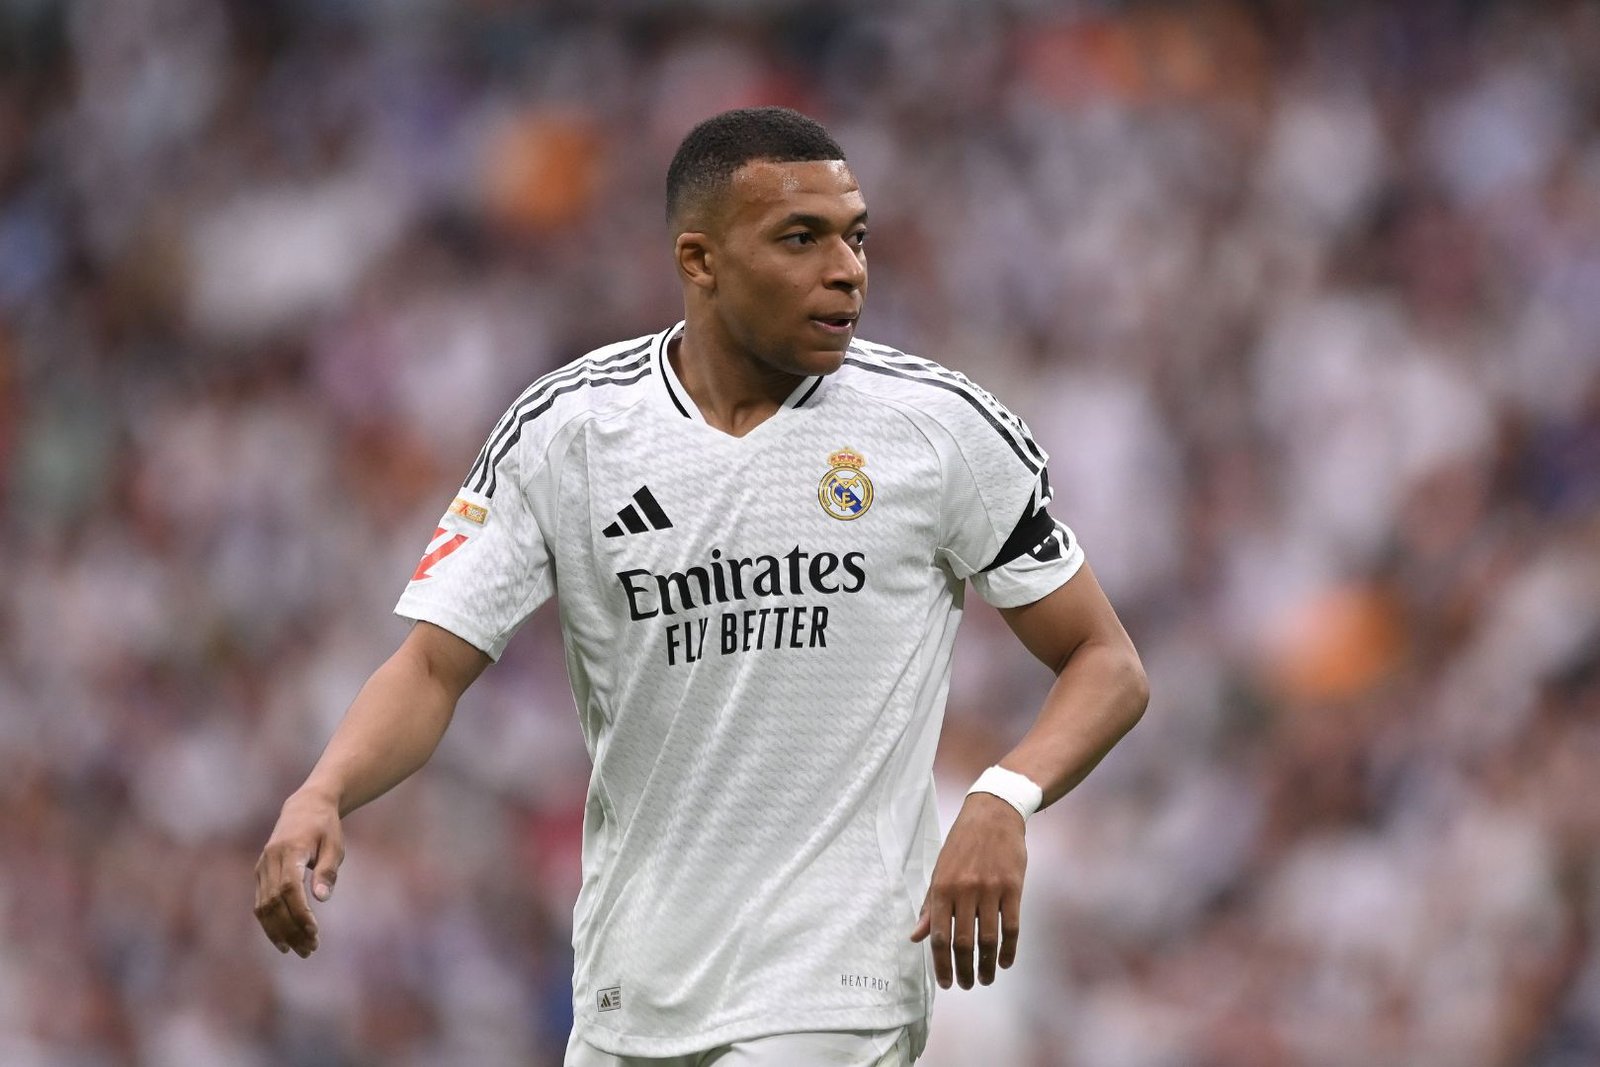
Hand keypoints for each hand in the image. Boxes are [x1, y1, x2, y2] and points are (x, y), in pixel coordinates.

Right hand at [253, 790, 344, 957]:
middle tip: (310, 949)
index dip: (299, 912)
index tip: (314, 931)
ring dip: (279, 932)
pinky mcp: (260, 873)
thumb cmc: (325, 827)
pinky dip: (270, 924)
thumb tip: (321, 898)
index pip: (289, 888)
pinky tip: (284, 940)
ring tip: (300, 950)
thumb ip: (327, 870)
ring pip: (263, 907)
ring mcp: (262, 867)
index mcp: (289, 851)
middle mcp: (270, 860)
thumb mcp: (335, 845)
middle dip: (290, 929)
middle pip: (274, 902)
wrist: (305, 806)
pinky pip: (260, 903)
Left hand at [910, 792, 1025, 988]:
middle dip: (964, 970)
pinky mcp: (1013, 888)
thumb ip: (930, 905)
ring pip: (988, 939)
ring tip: (985, 979)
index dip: (941, 964)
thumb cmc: (962, 845)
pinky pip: (1012, 926)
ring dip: (986, 965)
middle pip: (963, 942)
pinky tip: (1004, 963)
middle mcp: (965, 890)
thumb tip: (916, 936)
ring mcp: (990, 890)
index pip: (939, 936)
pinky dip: (1009, 949)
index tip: (946, 983)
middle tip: (966, 985)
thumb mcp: (940, 871)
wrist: (993, 814)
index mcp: (942, 887)